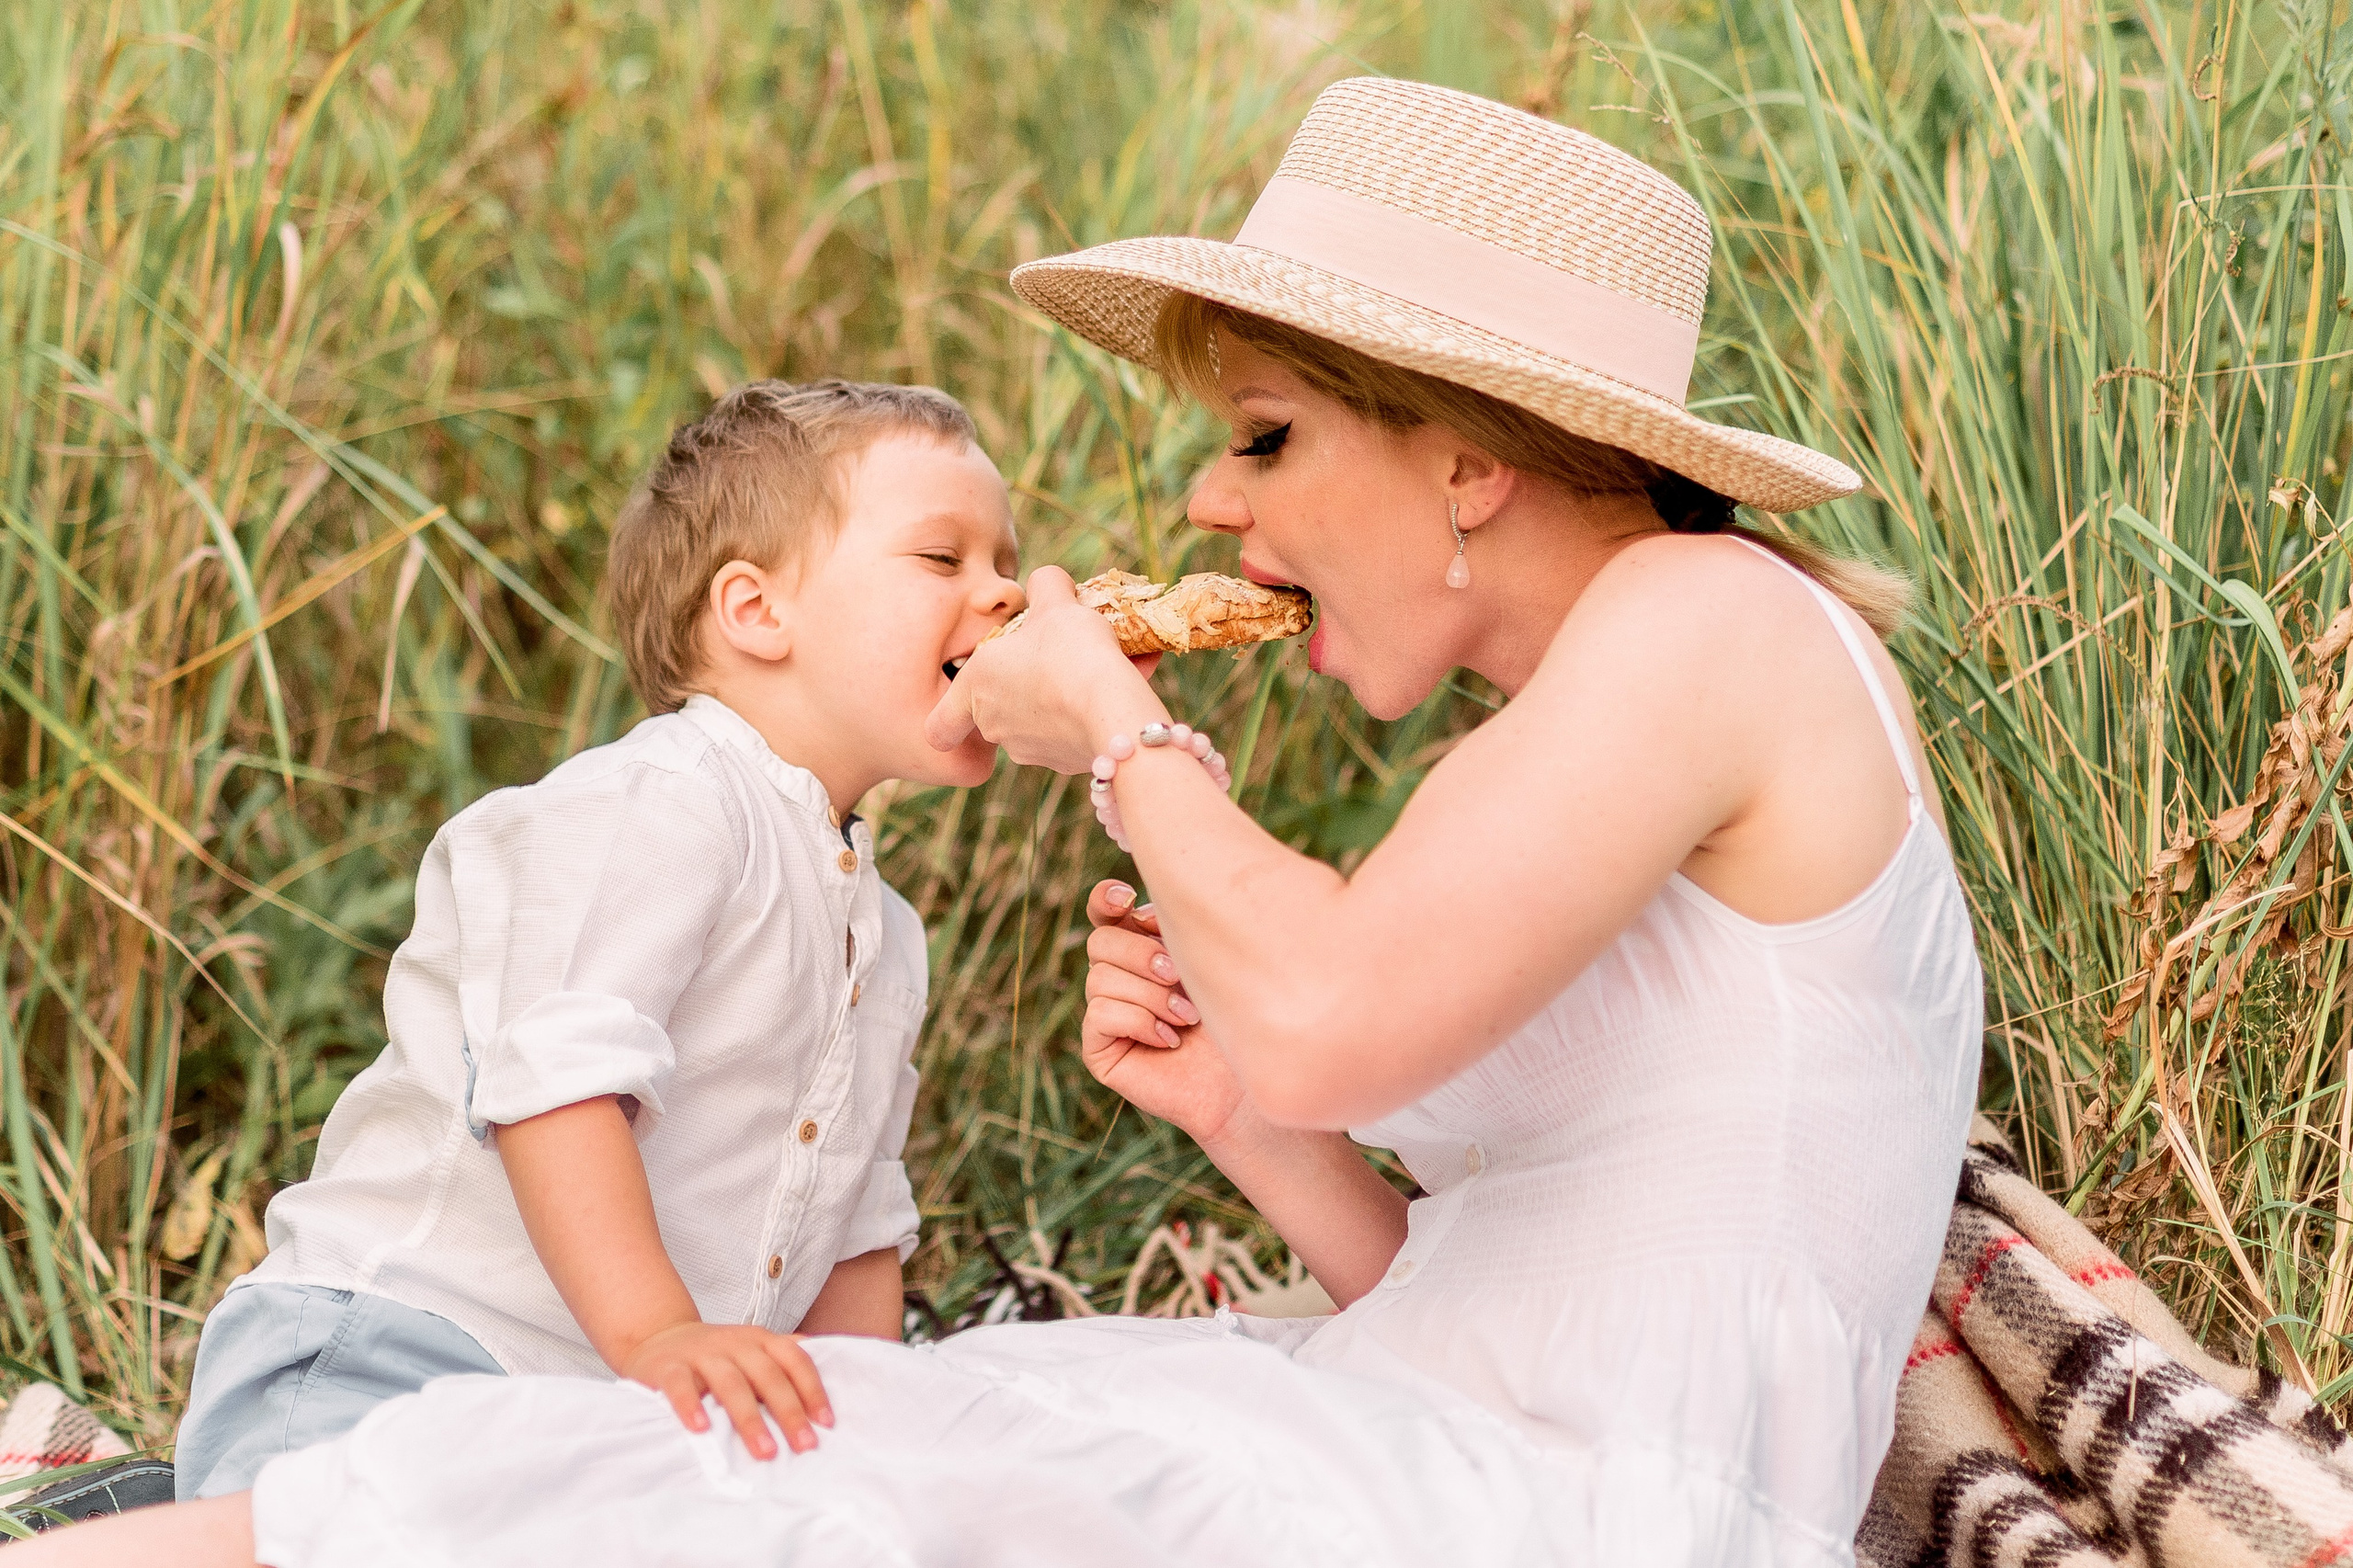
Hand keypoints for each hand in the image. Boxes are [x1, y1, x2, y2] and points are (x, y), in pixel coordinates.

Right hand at [620, 1321, 833, 1458]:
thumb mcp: (752, 1350)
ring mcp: (701, 1354)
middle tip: (804, 1446)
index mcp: (760, 1340)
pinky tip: (701, 1429)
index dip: (812, 1390)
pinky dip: (690, 1406)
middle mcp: (734, 1343)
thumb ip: (785, 1359)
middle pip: (767, 1375)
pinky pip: (680, 1386)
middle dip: (789, 1412)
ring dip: (750, 1418)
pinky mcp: (668, 1367)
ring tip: (765, 1451)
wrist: (659, 1338)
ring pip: (730, 1383)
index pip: (794, 1360)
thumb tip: (832, 1366)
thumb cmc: (717, 1355)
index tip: (826, 1423)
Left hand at [925, 566, 1163, 772]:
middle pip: (999, 707)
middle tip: (1058, 654)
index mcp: (976, 689)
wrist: (1112, 711)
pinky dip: (1093, 707)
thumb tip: (1046, 582)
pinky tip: (1126, 679)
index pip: (939, 725)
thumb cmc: (1069, 651)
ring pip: (1042, 716)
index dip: (949, 717)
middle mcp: (995, 726)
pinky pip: (1075, 728)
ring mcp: (1030, 750)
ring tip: (1101, 663)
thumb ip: (1045, 584)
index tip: (970, 699)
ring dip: (1064, 692)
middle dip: (1027, 681)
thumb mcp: (1055, 602)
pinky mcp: (1067, 763)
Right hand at [1079, 879, 1248, 1145]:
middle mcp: (1119, 976)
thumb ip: (1175, 930)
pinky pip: (1100, 1015)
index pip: (1105, 911)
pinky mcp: (1099, 1048)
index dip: (1107, 899)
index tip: (1128, 899)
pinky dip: (1140, 1022)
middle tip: (1179, 975)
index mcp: (1142, 946)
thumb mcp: (1211, 961)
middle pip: (1101, 941)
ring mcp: (1106, 1012)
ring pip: (1100, 978)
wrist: (1246, 1084)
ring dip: (1151, 995)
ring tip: (1188, 1017)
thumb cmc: (1240, 1019)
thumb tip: (1140, 910)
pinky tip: (1171, 1041)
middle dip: (1142, 954)